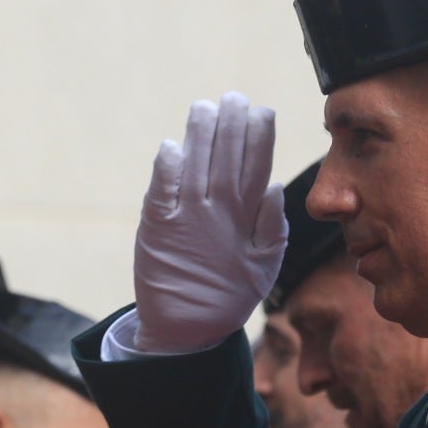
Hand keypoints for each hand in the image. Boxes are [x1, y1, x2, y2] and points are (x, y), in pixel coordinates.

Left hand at [132, 93, 287, 352]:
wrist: (184, 330)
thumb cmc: (228, 292)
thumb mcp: (266, 266)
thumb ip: (271, 226)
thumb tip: (272, 186)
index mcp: (246, 222)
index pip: (256, 169)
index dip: (259, 137)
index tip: (261, 111)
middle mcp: (216, 216)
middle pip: (225, 160)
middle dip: (231, 125)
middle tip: (233, 98)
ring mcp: (185, 220)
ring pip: (195, 167)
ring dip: (199, 135)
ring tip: (204, 107)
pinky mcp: (156, 228)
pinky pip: (161, 191)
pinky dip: (166, 168)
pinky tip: (172, 145)